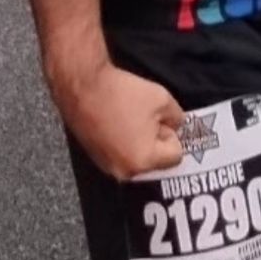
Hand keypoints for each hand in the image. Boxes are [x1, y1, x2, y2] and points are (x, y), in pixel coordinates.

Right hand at [52, 59, 185, 180]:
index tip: (157, 117)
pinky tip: (115, 121)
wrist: (83, 86)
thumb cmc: (123, 93)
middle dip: (155, 138)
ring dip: (138, 140)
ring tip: (127, 116)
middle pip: (155, 159)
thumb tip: (175, 126)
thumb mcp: (162, 99)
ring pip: (137, 157)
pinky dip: (121, 141)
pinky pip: (120, 154)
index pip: (175, 155)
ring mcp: (107, 167)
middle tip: (143, 116)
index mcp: (144, 161)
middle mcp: (125, 172)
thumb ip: (177, 118)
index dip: (171, 132)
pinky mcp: (95, 158)